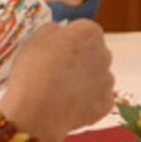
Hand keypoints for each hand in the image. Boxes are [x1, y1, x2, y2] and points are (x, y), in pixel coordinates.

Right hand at [0, 20, 114, 141]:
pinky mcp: (105, 104)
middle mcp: (105, 54)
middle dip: (80, 59)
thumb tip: (60, 33)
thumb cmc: (33, 71)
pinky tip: (68, 105)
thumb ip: (54, 30)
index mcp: (89, 32)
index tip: (56, 50)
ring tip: (60, 90)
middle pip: (93, 53)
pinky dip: (86, 102)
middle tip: (57, 71)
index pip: (83, 30)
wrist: (36, 112)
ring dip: (84, 80)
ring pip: (97, 76)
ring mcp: (107, 80)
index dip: (68, 40)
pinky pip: (97, 99)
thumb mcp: (35, 38)